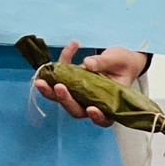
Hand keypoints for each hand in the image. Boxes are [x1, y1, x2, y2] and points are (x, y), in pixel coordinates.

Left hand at [35, 41, 149, 127]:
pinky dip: (62, 63)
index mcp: (110, 103)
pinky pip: (62, 76)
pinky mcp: (72, 82)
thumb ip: (104, 63)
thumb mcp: (118, 61)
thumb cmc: (124, 64)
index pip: (104, 119)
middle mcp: (93, 101)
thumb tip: (87, 64)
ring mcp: (80, 93)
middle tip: (58, 87)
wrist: (121, 59)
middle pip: (77, 110)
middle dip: (65, 100)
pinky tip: (72, 46)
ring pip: (63, 98)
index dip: (97, 117)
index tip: (91, 109)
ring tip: (40, 81)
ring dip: (50, 91)